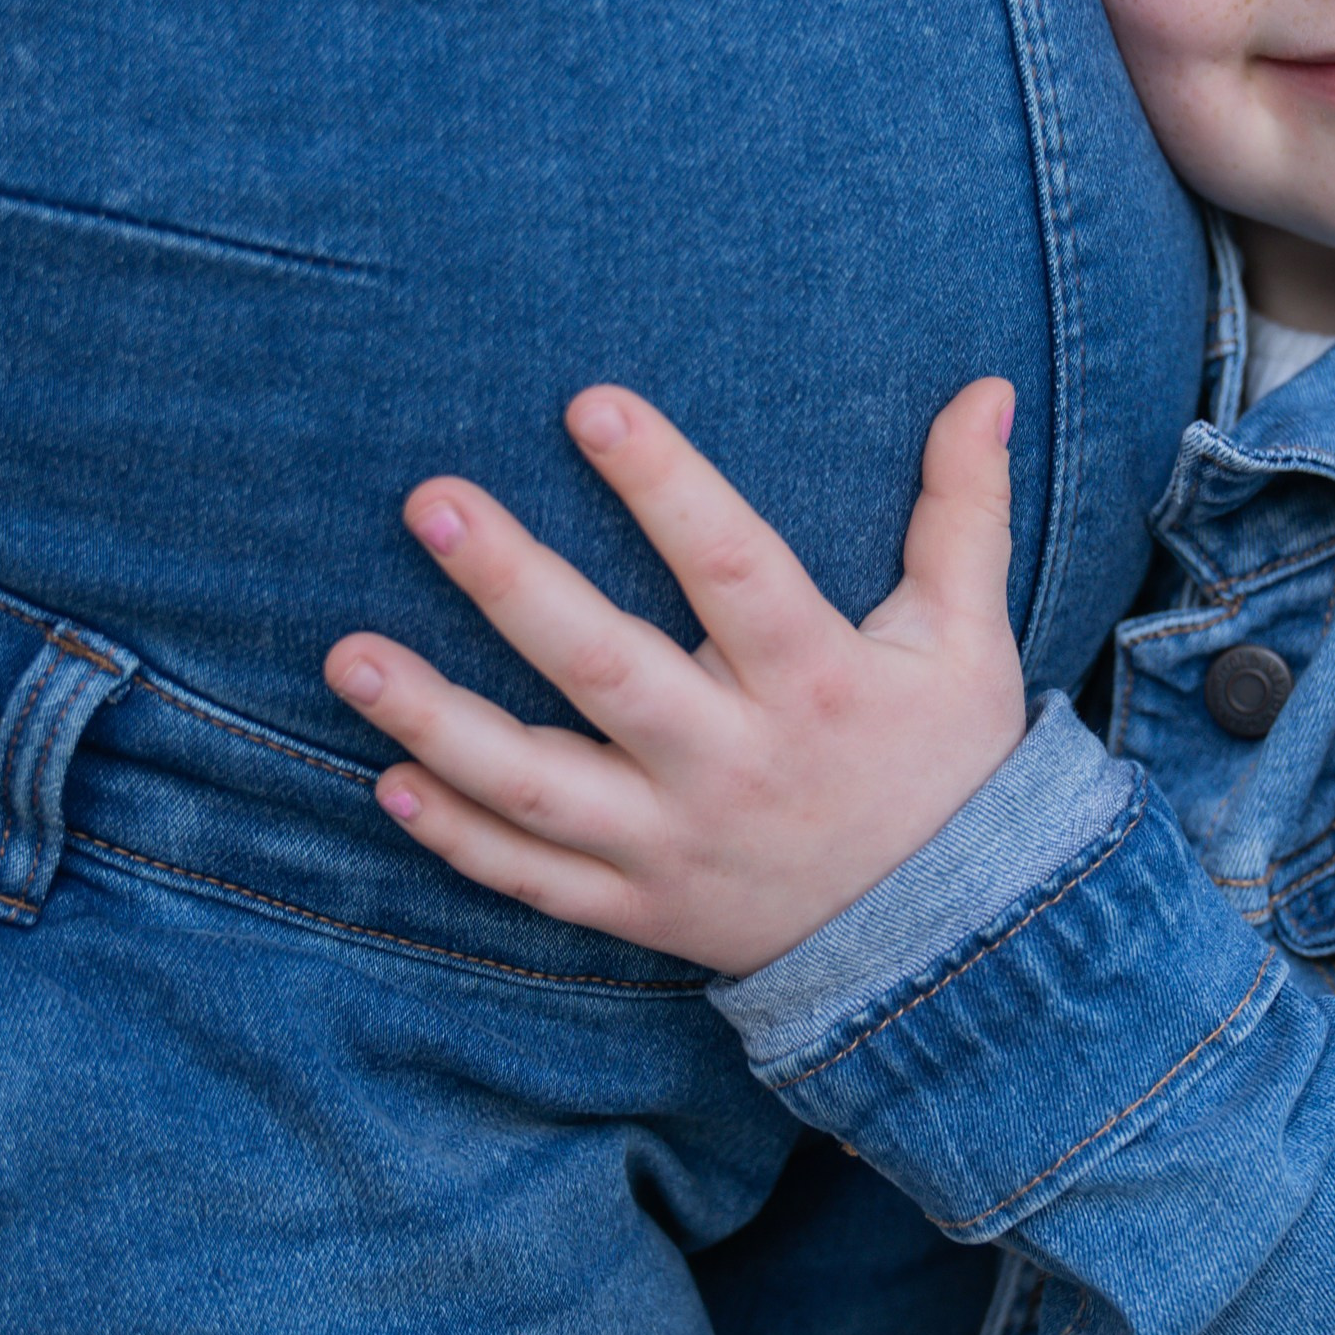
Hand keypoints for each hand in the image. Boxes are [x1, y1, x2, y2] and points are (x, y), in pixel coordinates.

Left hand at [323, 379, 1029, 975]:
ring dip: (437, 720)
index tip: (591, 402)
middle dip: (514, 584)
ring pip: (538, 785)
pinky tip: (384, 778)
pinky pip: (532, 879)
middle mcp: (736, 764)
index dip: (664, 483)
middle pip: (610, 668)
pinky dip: (456, 838)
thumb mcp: (968, 640)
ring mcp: (677, 845)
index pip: (733, 565)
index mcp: (817, 681)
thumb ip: (964, 512)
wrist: (951, 948)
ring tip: (346, 654)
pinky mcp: (639, 909)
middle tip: (430, 501)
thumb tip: (988, 386)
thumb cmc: (945, 766)